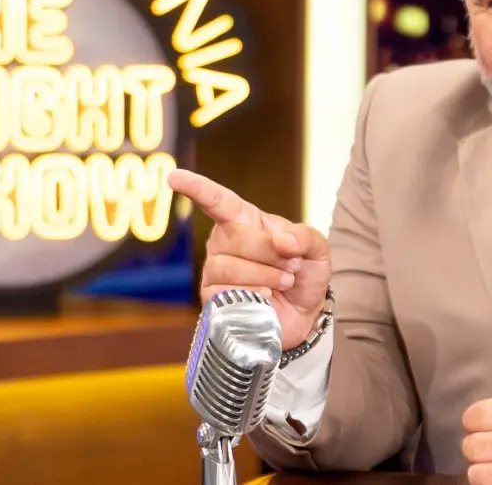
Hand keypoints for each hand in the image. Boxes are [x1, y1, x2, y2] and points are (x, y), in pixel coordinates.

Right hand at [167, 168, 331, 348]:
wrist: (305, 313)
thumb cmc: (305, 274)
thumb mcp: (316, 249)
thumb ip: (305, 237)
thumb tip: (282, 241)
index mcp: (245, 221)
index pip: (218, 201)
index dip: (198, 188)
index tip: (175, 177)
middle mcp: (224, 242)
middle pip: (236, 236)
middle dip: (271, 252)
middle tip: (291, 266)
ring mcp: (215, 270)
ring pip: (229, 266)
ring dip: (266, 275)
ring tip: (283, 282)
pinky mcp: (212, 298)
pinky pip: (224, 292)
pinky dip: (253, 295)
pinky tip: (266, 297)